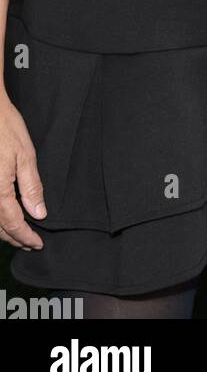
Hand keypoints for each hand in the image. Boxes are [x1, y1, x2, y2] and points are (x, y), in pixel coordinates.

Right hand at [0, 93, 45, 248]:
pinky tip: (3, 215)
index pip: (13, 224)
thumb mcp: (25, 155)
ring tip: (18, 233)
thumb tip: (39, 213)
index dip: (25, 236)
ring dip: (2, 230)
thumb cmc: (4, 127)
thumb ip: (31, 187)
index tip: (38, 244)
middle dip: (14, 237)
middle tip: (30, 243)